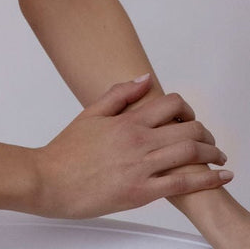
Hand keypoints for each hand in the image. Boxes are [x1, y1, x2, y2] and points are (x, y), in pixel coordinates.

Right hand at [33, 74, 232, 219]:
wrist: (50, 180)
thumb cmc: (67, 151)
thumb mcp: (90, 114)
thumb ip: (119, 94)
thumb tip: (144, 79)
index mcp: (127, 121)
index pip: (170, 104)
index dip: (187, 109)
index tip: (189, 117)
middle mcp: (139, 141)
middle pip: (188, 128)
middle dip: (205, 133)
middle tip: (208, 140)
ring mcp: (142, 167)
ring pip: (190, 153)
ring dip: (212, 153)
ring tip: (218, 157)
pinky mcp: (142, 193)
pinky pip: (183, 184)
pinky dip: (207, 180)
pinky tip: (220, 177)